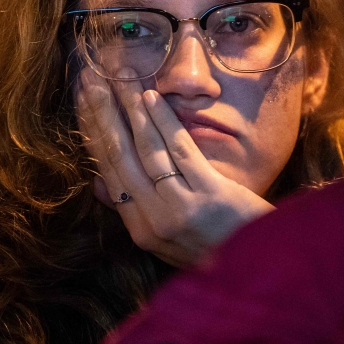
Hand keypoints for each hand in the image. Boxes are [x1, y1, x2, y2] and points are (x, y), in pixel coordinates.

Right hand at [76, 69, 274, 266]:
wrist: (261, 268)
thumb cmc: (218, 248)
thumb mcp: (169, 240)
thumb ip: (134, 211)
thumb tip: (99, 183)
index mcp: (140, 228)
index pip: (108, 170)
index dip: (92, 132)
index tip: (82, 100)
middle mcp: (152, 219)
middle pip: (119, 155)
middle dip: (102, 113)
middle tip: (90, 77)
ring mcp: (179, 208)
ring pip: (146, 149)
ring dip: (130, 108)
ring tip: (120, 76)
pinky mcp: (208, 195)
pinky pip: (179, 150)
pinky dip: (163, 120)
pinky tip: (151, 96)